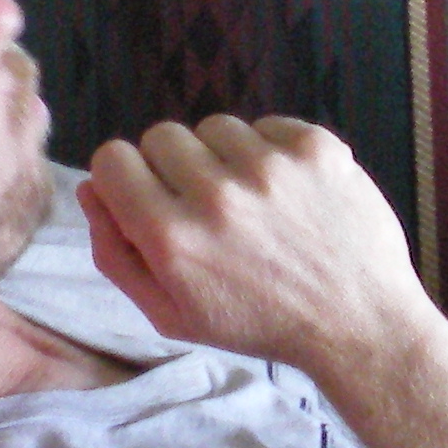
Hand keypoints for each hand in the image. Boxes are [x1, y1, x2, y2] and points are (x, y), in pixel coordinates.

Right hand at [79, 114, 434, 373]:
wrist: (357, 323)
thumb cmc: (257, 323)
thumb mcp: (170, 314)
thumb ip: (116, 254)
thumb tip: (90, 188)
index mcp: (172, 238)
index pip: (112, 158)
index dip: (126, 178)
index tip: (151, 198)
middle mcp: (217, 194)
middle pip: (160, 135)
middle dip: (175, 168)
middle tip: (208, 208)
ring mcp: (271, 165)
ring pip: (215, 126)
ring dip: (224, 158)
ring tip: (252, 202)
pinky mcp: (316, 147)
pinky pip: (267, 125)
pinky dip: (272, 152)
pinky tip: (288, 194)